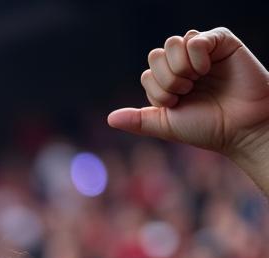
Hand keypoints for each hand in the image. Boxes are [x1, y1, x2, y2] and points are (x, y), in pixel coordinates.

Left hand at [108, 28, 268, 169]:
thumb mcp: (167, 125)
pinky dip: (196, 55)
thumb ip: (139, 120)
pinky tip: (206, 69)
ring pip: (173, 43)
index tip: (176, 104)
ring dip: (179, 68)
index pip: (148, 73)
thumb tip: (109, 118)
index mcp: (171, 82)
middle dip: (166, 79)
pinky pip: (196, 38)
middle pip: (157, 54)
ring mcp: (203, 52)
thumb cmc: (206, 128)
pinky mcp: (222, 42)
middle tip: (185, 92)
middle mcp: (185, 64)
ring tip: (196, 81)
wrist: (239, 128)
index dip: (157, 91)